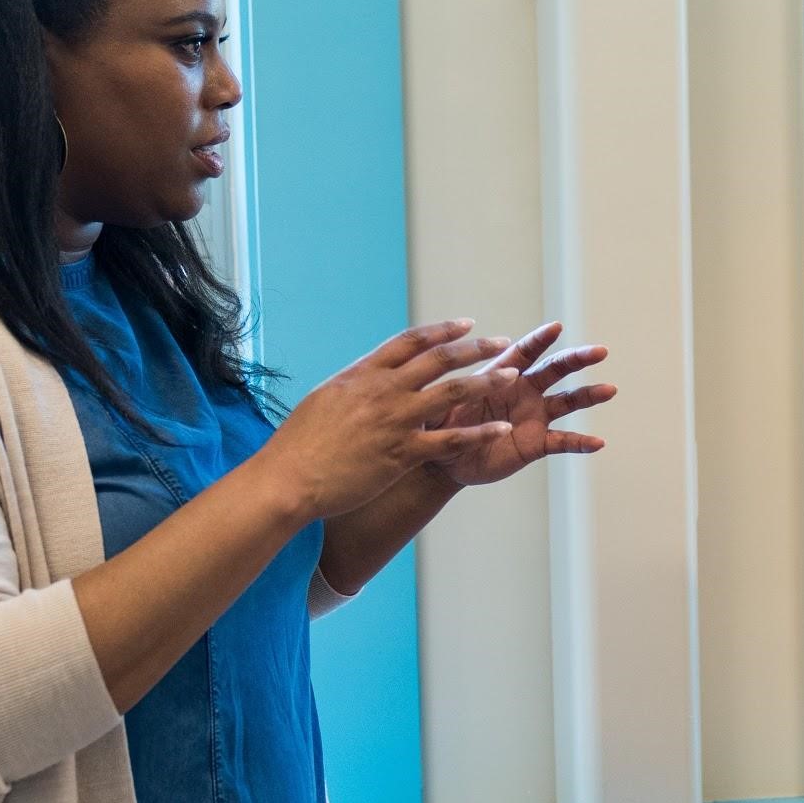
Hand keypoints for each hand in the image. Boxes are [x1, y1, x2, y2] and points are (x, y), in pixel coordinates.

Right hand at [257, 321, 513, 519]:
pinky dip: (478, 433)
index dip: (442, 331)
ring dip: (487, 382)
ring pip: (452, 393)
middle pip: (439, 360)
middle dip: (475, 349)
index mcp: (363, 374)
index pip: (410, 341)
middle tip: (503, 343)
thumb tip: (369, 378)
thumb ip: (355, 386)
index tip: (466, 324)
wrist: (289, 478)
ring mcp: (395, 420)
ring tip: (513, 376)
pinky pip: (450, 439)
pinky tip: (500, 429)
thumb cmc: (300, 444)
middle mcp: (383, 391)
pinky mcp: (402, 453)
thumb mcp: (325, 399)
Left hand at [429, 321, 615, 487]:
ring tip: (609, 389)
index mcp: (500, 373)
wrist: (444, 458)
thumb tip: (433, 378)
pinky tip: (598, 443)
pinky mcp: (536, 443)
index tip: (556, 327)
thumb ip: (442, 391)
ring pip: (567, 402)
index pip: (524, 351)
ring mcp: (534, 416)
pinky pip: (562, 441)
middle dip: (577, 358)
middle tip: (600, 351)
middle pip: (555, 369)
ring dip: (588, 395)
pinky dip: (580, 442)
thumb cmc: (439, 424)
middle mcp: (523, 390)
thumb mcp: (436, 404)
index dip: (539, 339)